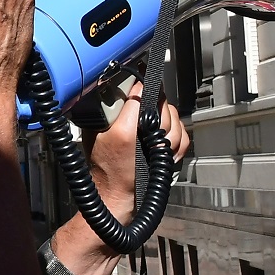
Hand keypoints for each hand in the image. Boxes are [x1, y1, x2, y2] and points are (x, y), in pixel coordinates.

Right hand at [86, 82, 189, 225]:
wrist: (114, 197)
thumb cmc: (103, 169)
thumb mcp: (92, 135)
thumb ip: (99, 114)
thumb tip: (107, 92)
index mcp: (125, 133)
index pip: (139, 96)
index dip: (140, 83)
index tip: (139, 77)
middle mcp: (147, 141)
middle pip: (160, 105)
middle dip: (155, 95)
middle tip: (148, 90)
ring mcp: (162, 151)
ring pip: (174, 119)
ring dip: (168, 110)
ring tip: (158, 107)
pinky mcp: (171, 160)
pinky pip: (183, 137)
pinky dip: (179, 128)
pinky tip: (170, 125)